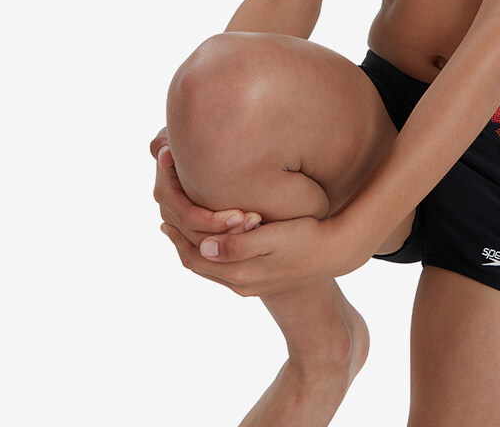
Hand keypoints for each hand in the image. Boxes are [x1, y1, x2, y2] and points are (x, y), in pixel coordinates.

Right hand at [151, 127, 260, 244]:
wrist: (204, 136)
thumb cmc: (193, 130)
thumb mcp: (179, 132)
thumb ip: (168, 142)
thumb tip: (164, 153)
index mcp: (165, 190)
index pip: (188, 216)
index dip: (212, 220)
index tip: (240, 215)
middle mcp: (170, 209)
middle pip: (198, 234)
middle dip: (227, 232)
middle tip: (256, 221)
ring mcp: (181, 219)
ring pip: (205, 242)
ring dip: (232, 236)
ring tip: (259, 224)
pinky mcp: (197, 223)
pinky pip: (211, 241)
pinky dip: (231, 239)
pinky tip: (255, 231)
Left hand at [160, 212, 367, 296]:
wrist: (335, 253)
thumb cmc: (306, 238)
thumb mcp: (272, 239)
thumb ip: (237, 245)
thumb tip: (204, 246)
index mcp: (240, 274)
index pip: (195, 258)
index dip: (177, 237)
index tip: (163, 216)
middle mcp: (240, 283)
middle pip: (198, 264)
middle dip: (180, 242)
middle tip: (164, 219)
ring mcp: (250, 282)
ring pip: (210, 266)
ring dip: (194, 247)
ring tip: (181, 227)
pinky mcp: (260, 276)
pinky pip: (224, 266)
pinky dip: (211, 251)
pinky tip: (214, 237)